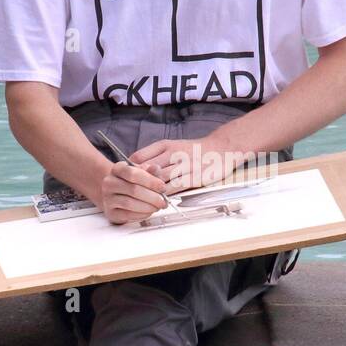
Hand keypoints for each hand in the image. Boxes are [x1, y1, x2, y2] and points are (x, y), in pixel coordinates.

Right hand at [94, 158, 171, 225]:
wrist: (117, 193)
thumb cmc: (132, 182)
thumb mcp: (142, 173)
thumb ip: (151, 171)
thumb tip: (156, 169)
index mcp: (117, 169)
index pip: (133, 173)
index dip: (150, 181)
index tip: (162, 187)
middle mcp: (109, 182)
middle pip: (133, 189)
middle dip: (152, 197)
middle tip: (163, 201)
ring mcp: (108, 198)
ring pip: (129, 203)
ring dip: (148, 207)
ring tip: (157, 207)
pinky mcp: (111, 212)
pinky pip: (127, 215)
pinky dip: (141, 214)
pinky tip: (149, 212)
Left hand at [129, 133, 247, 192]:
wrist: (221, 149)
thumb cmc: (194, 150)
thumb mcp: (173, 146)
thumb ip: (154, 155)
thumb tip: (133, 164)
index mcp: (166, 145)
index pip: (140, 157)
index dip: (130, 170)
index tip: (124, 178)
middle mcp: (175, 154)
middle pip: (148, 169)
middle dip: (138, 182)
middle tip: (129, 192)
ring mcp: (185, 166)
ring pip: (161, 179)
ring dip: (151, 190)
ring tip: (143, 199)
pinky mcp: (195, 177)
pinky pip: (176, 187)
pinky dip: (166, 194)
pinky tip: (160, 199)